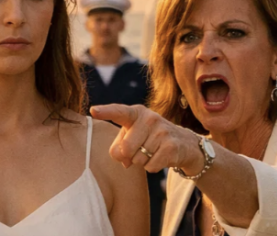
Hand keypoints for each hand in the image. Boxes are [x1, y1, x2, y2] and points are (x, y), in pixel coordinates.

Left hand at [90, 104, 204, 174]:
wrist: (183, 143)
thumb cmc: (150, 139)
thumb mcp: (133, 136)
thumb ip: (119, 146)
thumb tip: (122, 158)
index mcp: (136, 113)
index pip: (119, 112)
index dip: (105, 112)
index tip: (93, 110)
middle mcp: (150, 118)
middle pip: (124, 149)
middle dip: (129, 156)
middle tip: (140, 150)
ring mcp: (162, 131)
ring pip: (137, 160)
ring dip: (142, 161)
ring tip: (153, 151)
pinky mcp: (171, 146)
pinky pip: (149, 167)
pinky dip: (152, 167)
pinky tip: (161, 157)